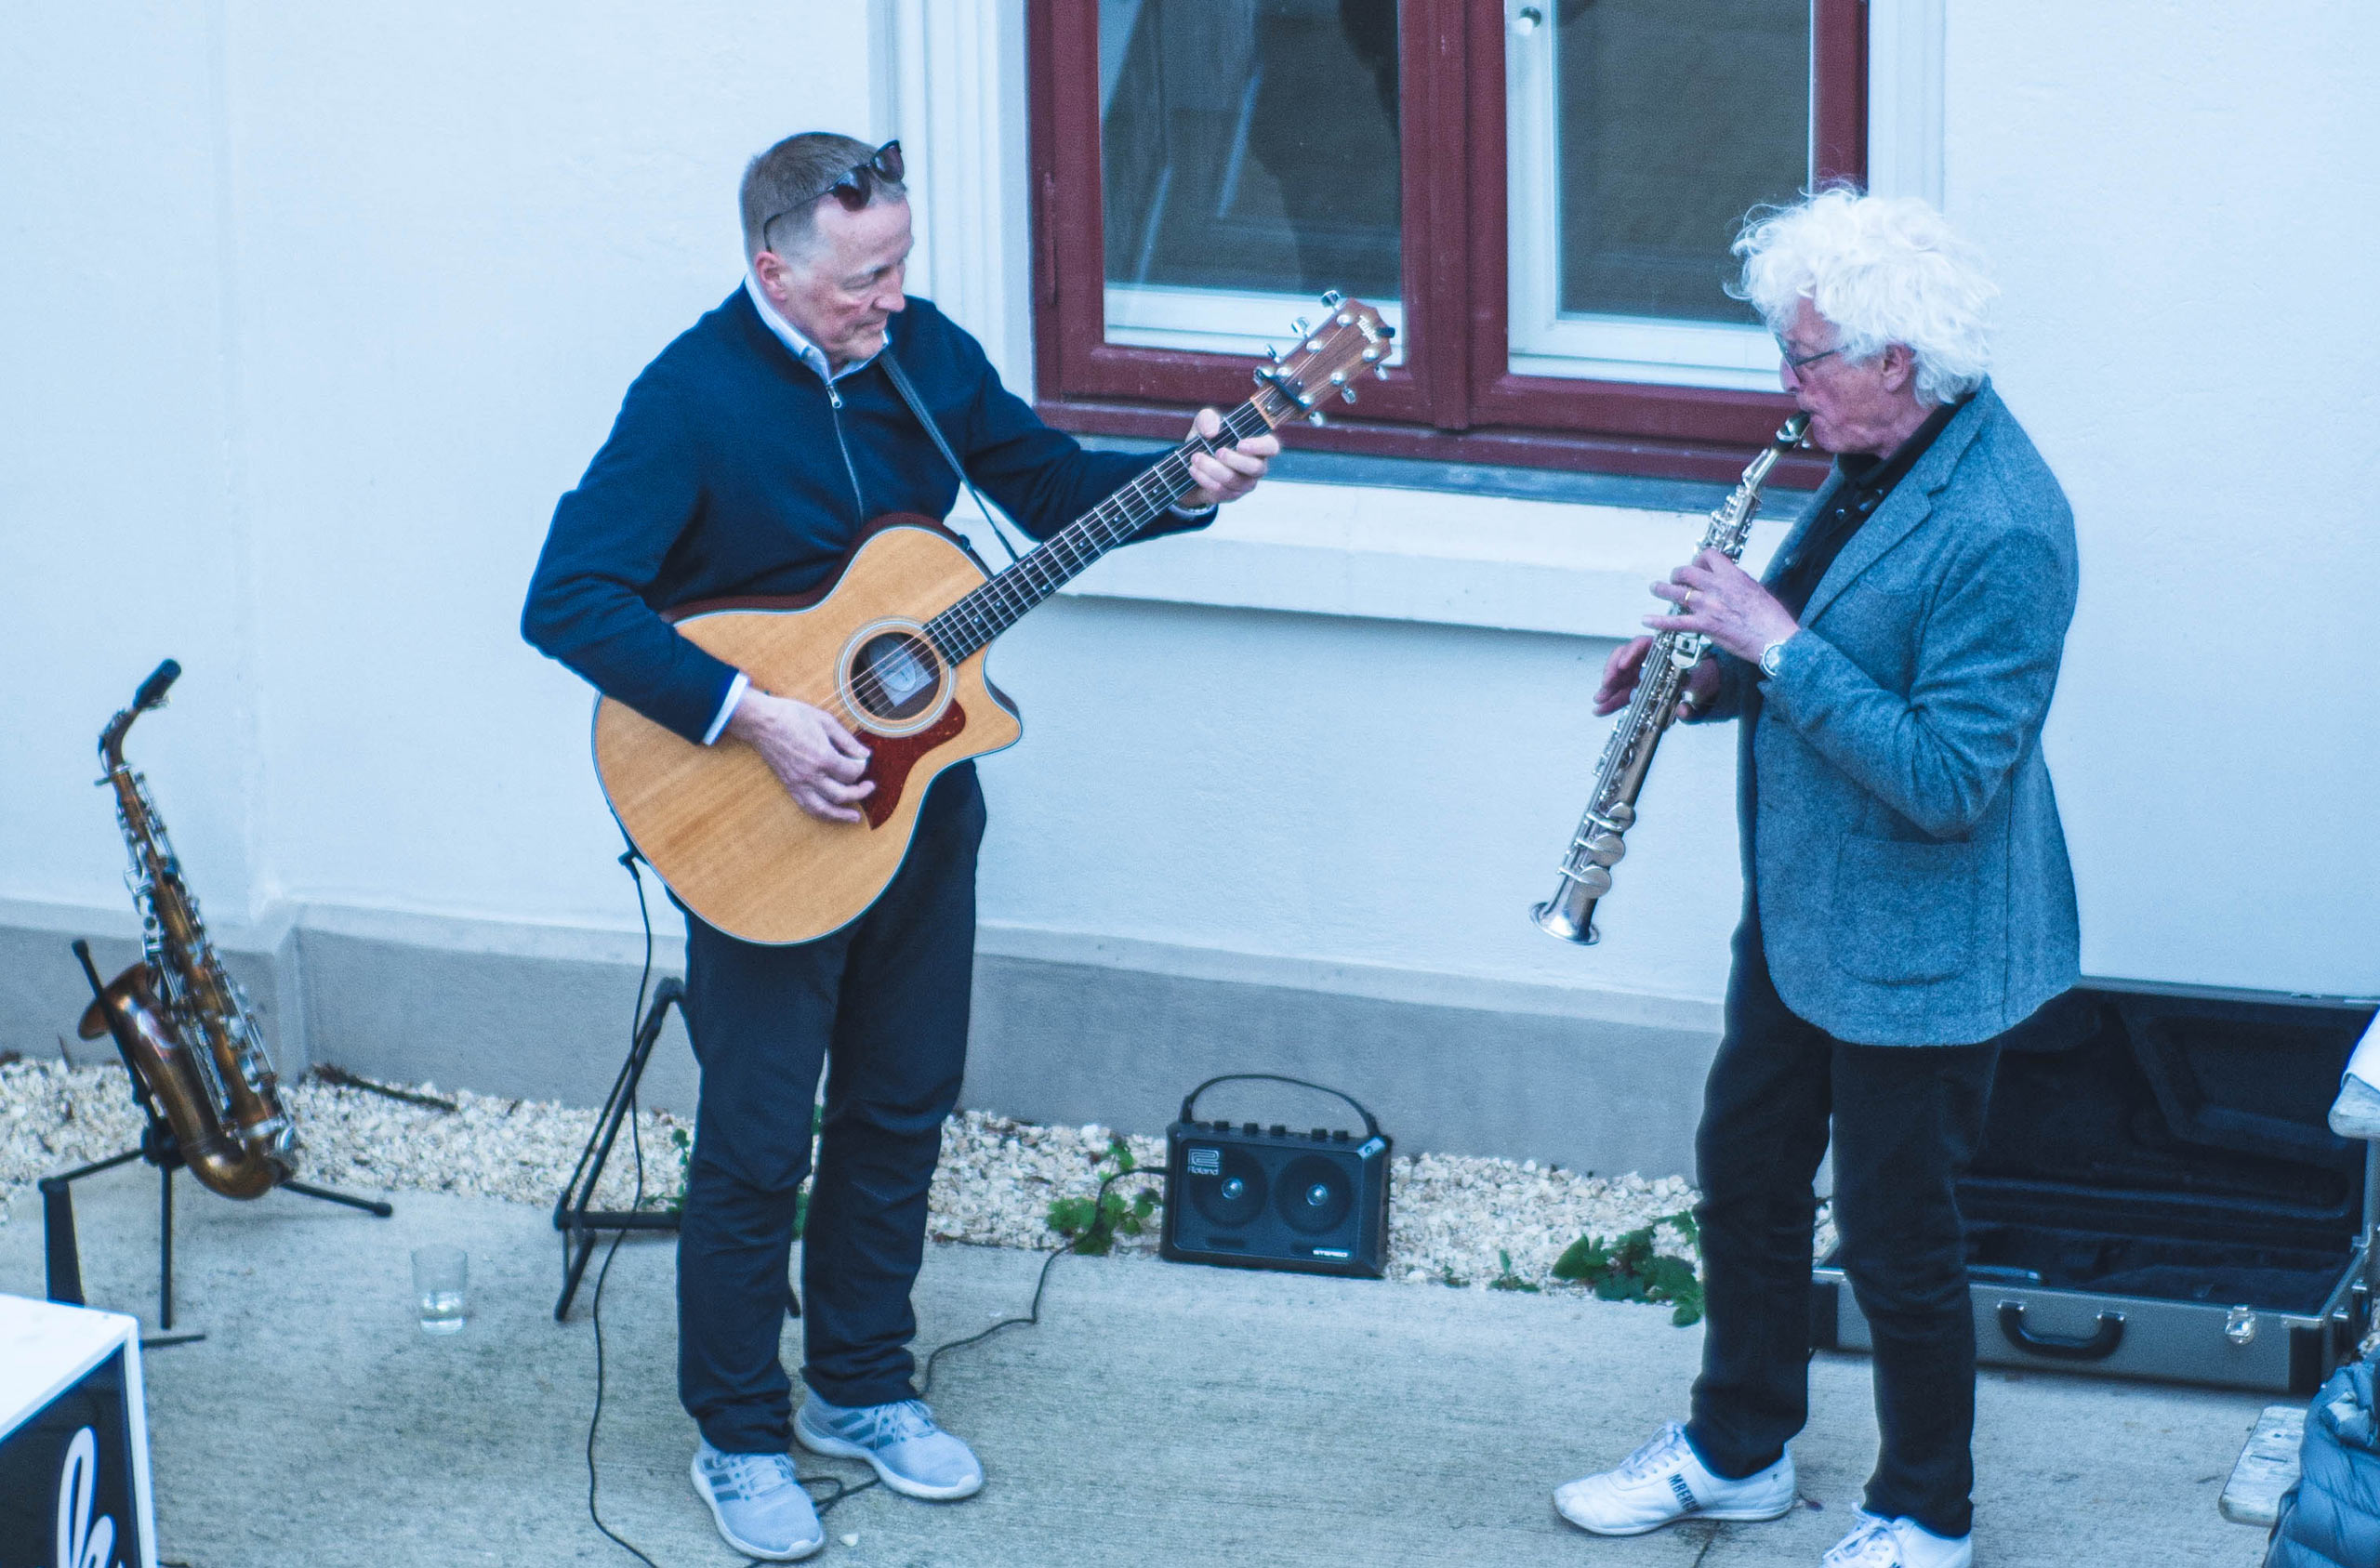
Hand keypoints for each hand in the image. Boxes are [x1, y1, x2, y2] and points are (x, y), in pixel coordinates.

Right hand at [724, 687, 873, 823]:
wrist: (762, 721)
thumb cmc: (793, 716)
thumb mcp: (826, 721)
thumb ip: (848, 741)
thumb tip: (865, 755)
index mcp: (823, 757)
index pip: (852, 773)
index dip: (862, 768)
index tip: (862, 761)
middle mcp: (811, 775)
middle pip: (843, 794)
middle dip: (860, 792)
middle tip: (870, 786)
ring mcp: (799, 783)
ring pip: (824, 808)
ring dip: (842, 815)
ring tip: (855, 817)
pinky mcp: (790, 786)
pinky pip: (807, 806)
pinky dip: (821, 813)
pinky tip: (830, 813)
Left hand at [1181, 407, 1276, 507]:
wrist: (1189, 465)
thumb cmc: (1206, 441)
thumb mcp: (1204, 424)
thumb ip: (1207, 419)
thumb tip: (1212, 431)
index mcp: (1256, 446)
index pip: (1271, 447)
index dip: (1260, 447)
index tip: (1240, 444)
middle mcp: (1255, 466)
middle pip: (1256, 468)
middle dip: (1235, 460)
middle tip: (1218, 452)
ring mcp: (1244, 484)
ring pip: (1234, 480)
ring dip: (1212, 468)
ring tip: (1196, 458)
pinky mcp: (1230, 496)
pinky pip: (1220, 490)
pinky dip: (1204, 478)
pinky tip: (1193, 469)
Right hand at [1594, 634, 1721, 717]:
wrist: (1699, 685)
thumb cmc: (1699, 681)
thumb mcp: (1699, 691)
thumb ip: (1692, 703)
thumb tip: (1683, 711)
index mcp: (1663, 652)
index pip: (1642, 644)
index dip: (1631, 653)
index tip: (1623, 665)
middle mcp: (1647, 659)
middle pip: (1623, 660)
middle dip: (1612, 674)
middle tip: (1605, 688)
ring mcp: (1639, 671)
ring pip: (1618, 676)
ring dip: (1607, 689)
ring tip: (1599, 702)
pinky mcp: (1634, 684)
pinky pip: (1620, 690)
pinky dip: (1610, 700)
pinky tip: (1601, 709)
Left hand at [1644, 548, 1798, 664]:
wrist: (1776, 638)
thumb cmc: (1771, 618)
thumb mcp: (1756, 591)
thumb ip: (1738, 584)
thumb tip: (1729, 583)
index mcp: (1733, 576)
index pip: (1709, 555)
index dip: (1699, 559)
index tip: (1698, 566)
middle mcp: (1717, 587)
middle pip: (1687, 571)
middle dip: (1677, 573)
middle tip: (1675, 578)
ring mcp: (1709, 605)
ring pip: (1676, 592)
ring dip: (1662, 589)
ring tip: (1654, 588)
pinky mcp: (1705, 625)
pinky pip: (1676, 621)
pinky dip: (1659, 621)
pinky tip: (1646, 620)